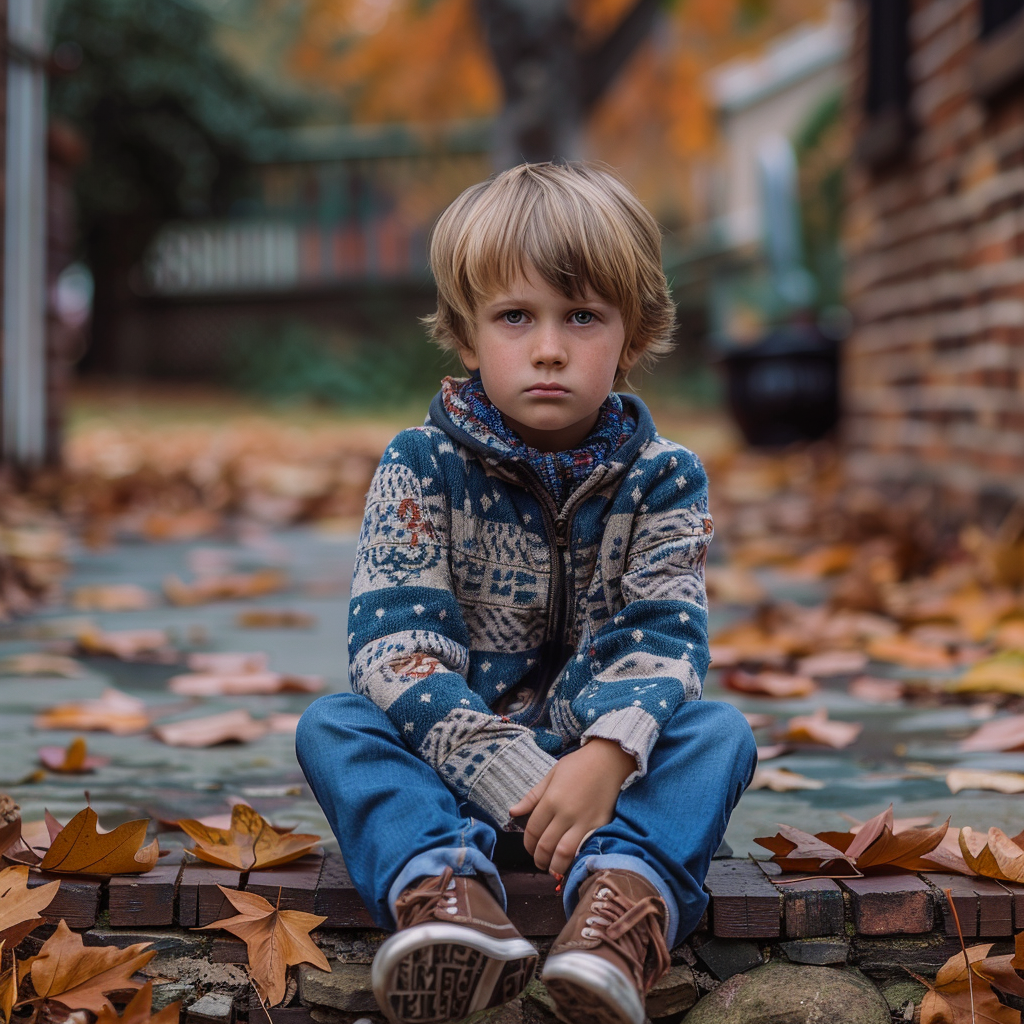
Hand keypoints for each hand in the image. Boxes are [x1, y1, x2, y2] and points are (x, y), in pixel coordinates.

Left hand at [508, 739, 635, 876]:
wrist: (609, 760)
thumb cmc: (578, 764)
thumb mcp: (551, 775)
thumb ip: (532, 797)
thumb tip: (512, 812)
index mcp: (551, 799)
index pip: (533, 830)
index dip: (528, 843)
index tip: (530, 848)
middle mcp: (566, 813)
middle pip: (546, 845)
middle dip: (539, 858)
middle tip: (539, 862)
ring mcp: (584, 821)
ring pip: (564, 853)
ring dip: (555, 865)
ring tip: (551, 869)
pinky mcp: (600, 825)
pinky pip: (585, 848)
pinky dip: (576, 860)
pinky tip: (571, 864)